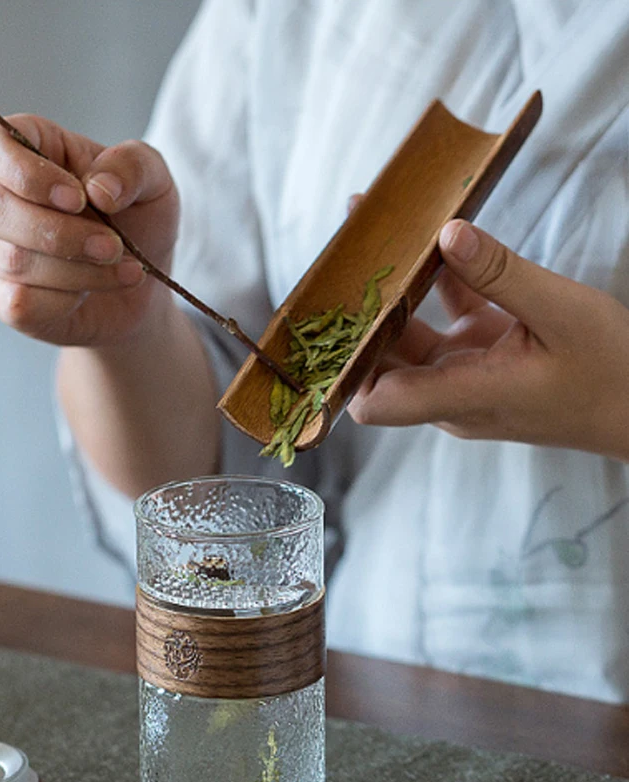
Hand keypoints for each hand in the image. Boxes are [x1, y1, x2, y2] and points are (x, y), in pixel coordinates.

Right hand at [0, 115, 177, 347]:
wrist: (143, 289)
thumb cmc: (138, 223)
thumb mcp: (154, 181)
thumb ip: (133, 166)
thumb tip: (98, 188)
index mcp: (25, 152)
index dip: (27, 173)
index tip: (78, 198)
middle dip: (61, 232)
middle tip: (113, 246)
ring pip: (13, 260)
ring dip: (76, 270)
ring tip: (119, 268)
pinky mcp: (4, 299)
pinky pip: (19, 302)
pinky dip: (65, 301)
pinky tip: (88, 293)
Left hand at [348, 220, 628, 461]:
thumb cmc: (612, 372)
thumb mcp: (562, 315)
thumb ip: (502, 274)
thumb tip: (446, 232)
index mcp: (463, 396)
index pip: (377, 403)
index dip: (346, 370)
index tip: (330, 321)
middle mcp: (451, 391)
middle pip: (381, 357)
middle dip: (358, 310)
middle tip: (345, 252)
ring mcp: (464, 372)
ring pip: (409, 331)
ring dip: (391, 288)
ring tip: (373, 230)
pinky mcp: (482, 353)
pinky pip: (445, 315)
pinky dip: (435, 280)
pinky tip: (428, 235)